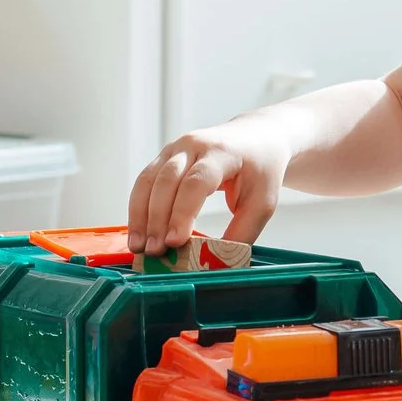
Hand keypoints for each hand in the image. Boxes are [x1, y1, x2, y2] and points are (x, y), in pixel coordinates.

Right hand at [128, 120, 289, 254]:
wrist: (255, 137)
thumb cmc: (260, 170)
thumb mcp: (262, 202)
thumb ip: (242, 232)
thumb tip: (217, 262)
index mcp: (221, 152)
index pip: (196, 182)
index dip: (182, 212)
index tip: (174, 242)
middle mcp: (193, 145)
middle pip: (167, 181)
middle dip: (157, 219)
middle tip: (154, 251)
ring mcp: (175, 149)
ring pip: (148, 180)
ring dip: (140, 215)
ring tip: (138, 247)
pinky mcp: (164, 158)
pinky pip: (145, 182)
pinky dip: (138, 208)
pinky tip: (138, 232)